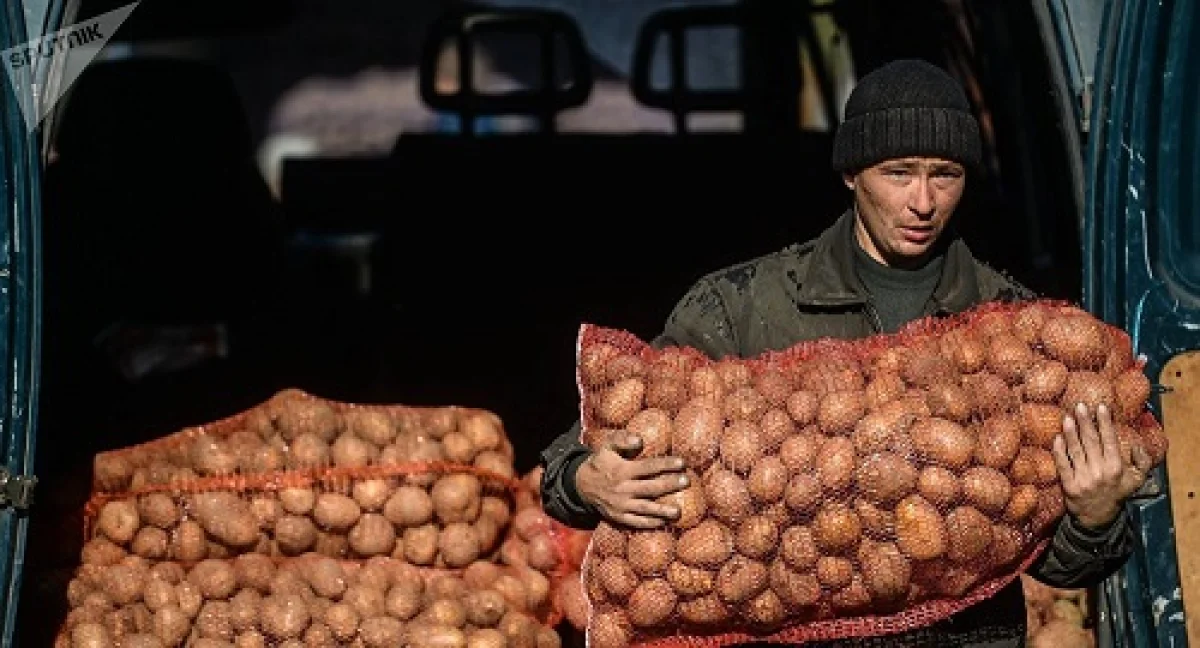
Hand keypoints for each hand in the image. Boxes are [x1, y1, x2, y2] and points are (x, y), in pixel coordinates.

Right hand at [575, 434, 689, 528]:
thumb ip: (622, 439)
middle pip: (650, 488)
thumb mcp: (606, 446)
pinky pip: (637, 522)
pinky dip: (650, 523)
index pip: (648, 467)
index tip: (682, 462)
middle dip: (670, 485)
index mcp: (622, 470)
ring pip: (645, 509)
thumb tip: (640, 440)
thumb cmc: (601, 463)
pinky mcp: (619, 518)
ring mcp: (621, 506)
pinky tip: (664, 522)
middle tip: (687, 481)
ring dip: (662, 511)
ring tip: (678, 512)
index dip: (666, 464)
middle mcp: (622, 489)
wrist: (582, 486)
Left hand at [1052, 403, 1151, 529]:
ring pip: (1075, 450)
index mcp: (1116, 468)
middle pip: (1091, 441)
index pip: (1109, 440)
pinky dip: (1059, 451)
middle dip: (1085, 422)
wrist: (1097, 518)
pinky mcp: (1068, 485)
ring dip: (1071, 433)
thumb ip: (1142, 462)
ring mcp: (1083, 478)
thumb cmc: (1116, 494)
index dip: (1105, 422)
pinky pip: (1063, 464)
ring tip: (1068, 417)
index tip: (1101, 407)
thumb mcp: (1136, 480)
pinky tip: (1056, 438)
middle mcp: (1099, 472)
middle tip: (1080, 405)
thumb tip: (1138, 444)